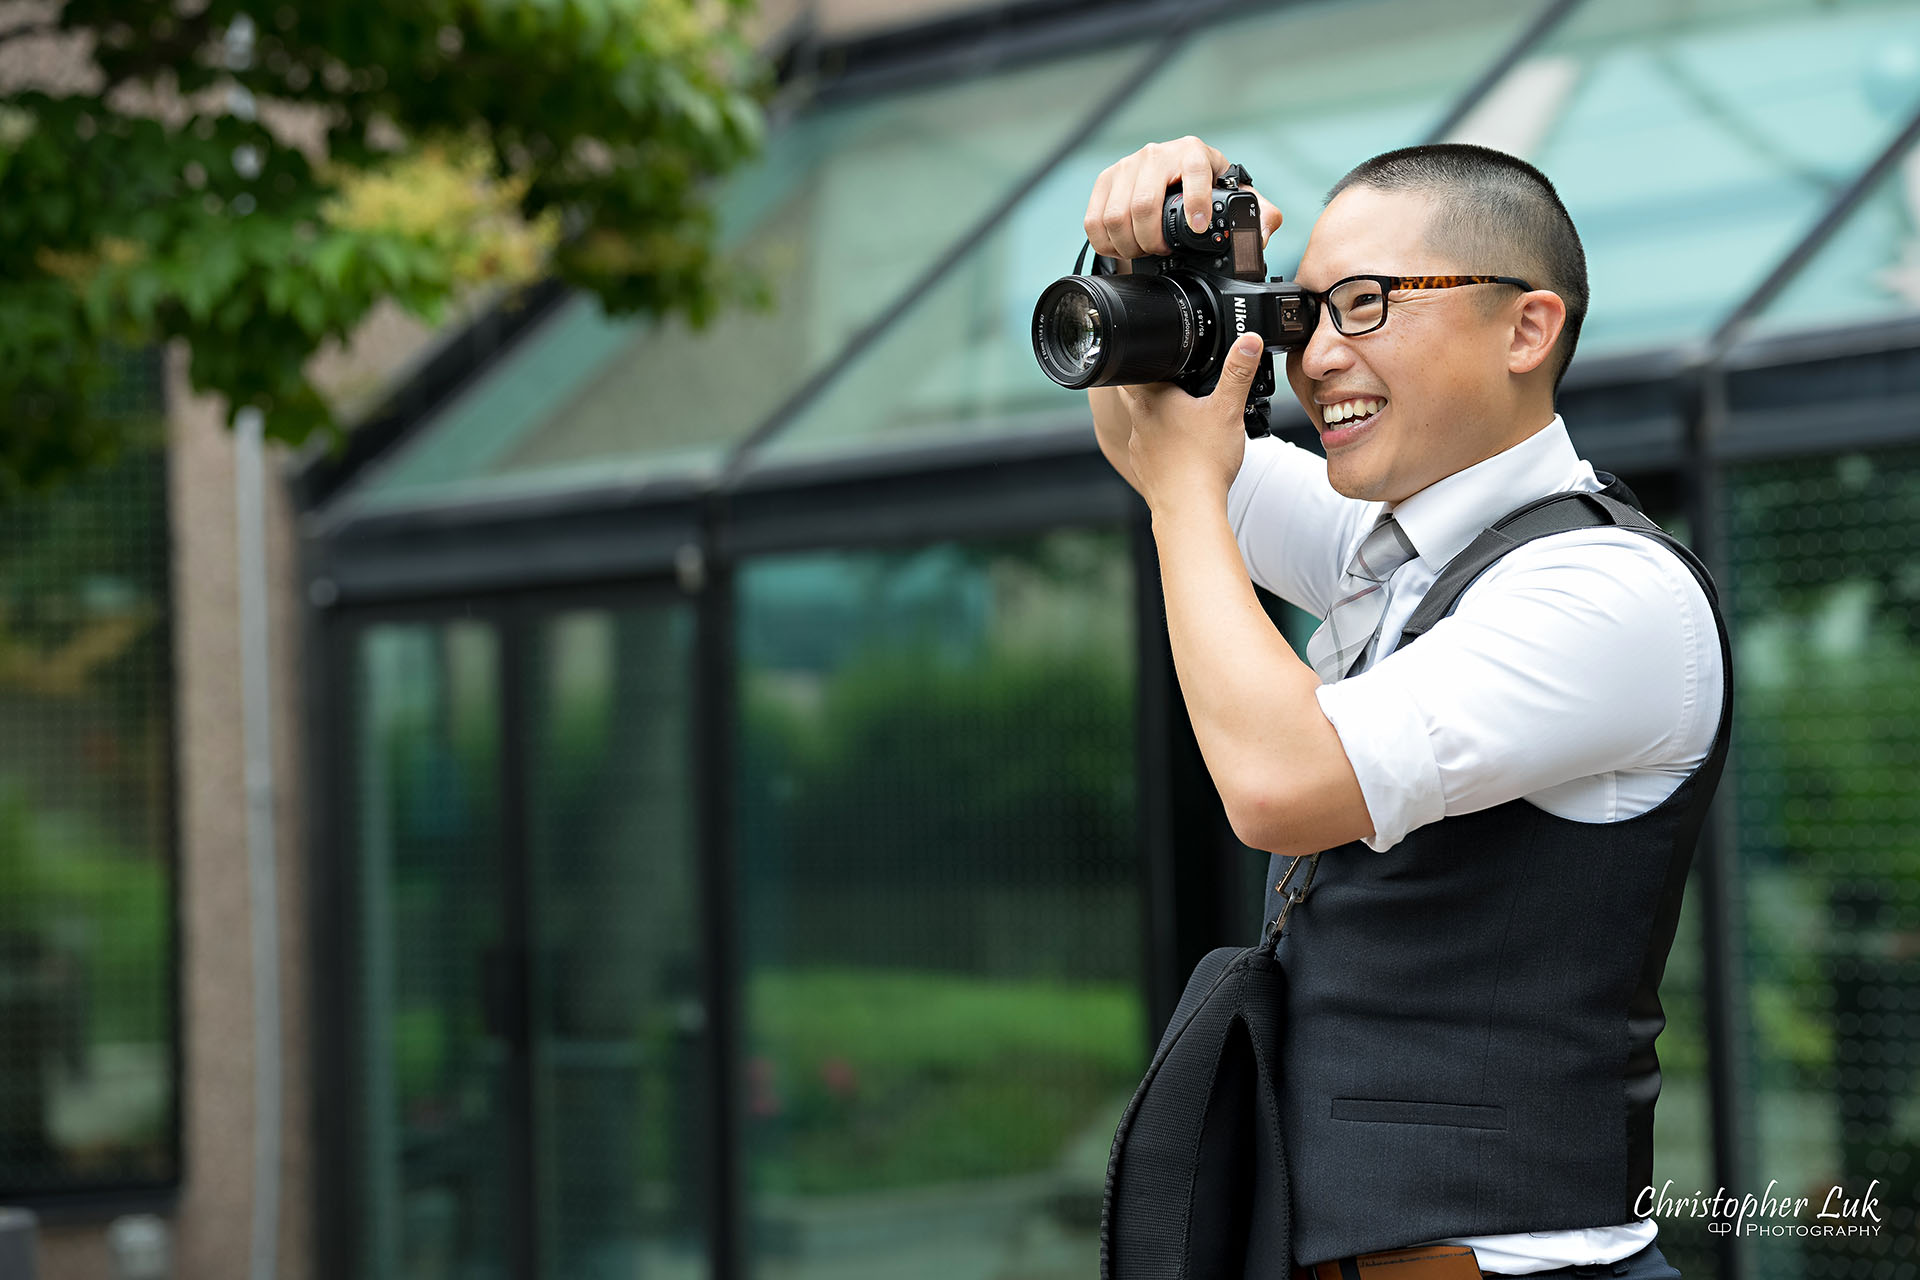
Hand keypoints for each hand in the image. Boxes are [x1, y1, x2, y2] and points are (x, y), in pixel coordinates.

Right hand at [1083, 136, 1283, 260]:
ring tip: (1143, 251)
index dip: (1195, 201)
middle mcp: (1158, 153)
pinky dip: (1106, 242)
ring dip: (1128, 245)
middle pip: (1143, 205)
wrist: (1172, 174)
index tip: (1198, 227)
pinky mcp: (1106, 180)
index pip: (1193, 171)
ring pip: (1115, 216)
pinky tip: (1122, 246)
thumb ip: (1259, 213)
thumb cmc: (1205, 188)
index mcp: (1193, 152)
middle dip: (1151, 240)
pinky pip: (1095, 219)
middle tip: (1161, 252)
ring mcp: (1128, 165)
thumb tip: (1265, 229)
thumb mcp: (1234, 197)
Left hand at [1122, 331, 1265, 515]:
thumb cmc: (1204, 462)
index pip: (1136, 363)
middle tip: (1179, 381)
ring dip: (1159, 414)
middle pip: (1138, 388)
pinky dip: (1163, 443)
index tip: (1163, 352)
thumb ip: (1238, 372)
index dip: (1148, 355)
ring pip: (1143, 419)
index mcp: (1152, 397)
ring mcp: (1138, 445)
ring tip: (1187, 415)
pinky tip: (1183, 447)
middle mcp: (1138, 419)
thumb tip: (1248, 340)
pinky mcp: (1144, 467)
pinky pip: (1150, 447)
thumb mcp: (1228, 409)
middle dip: (1156, 382)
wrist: (1189, 509)